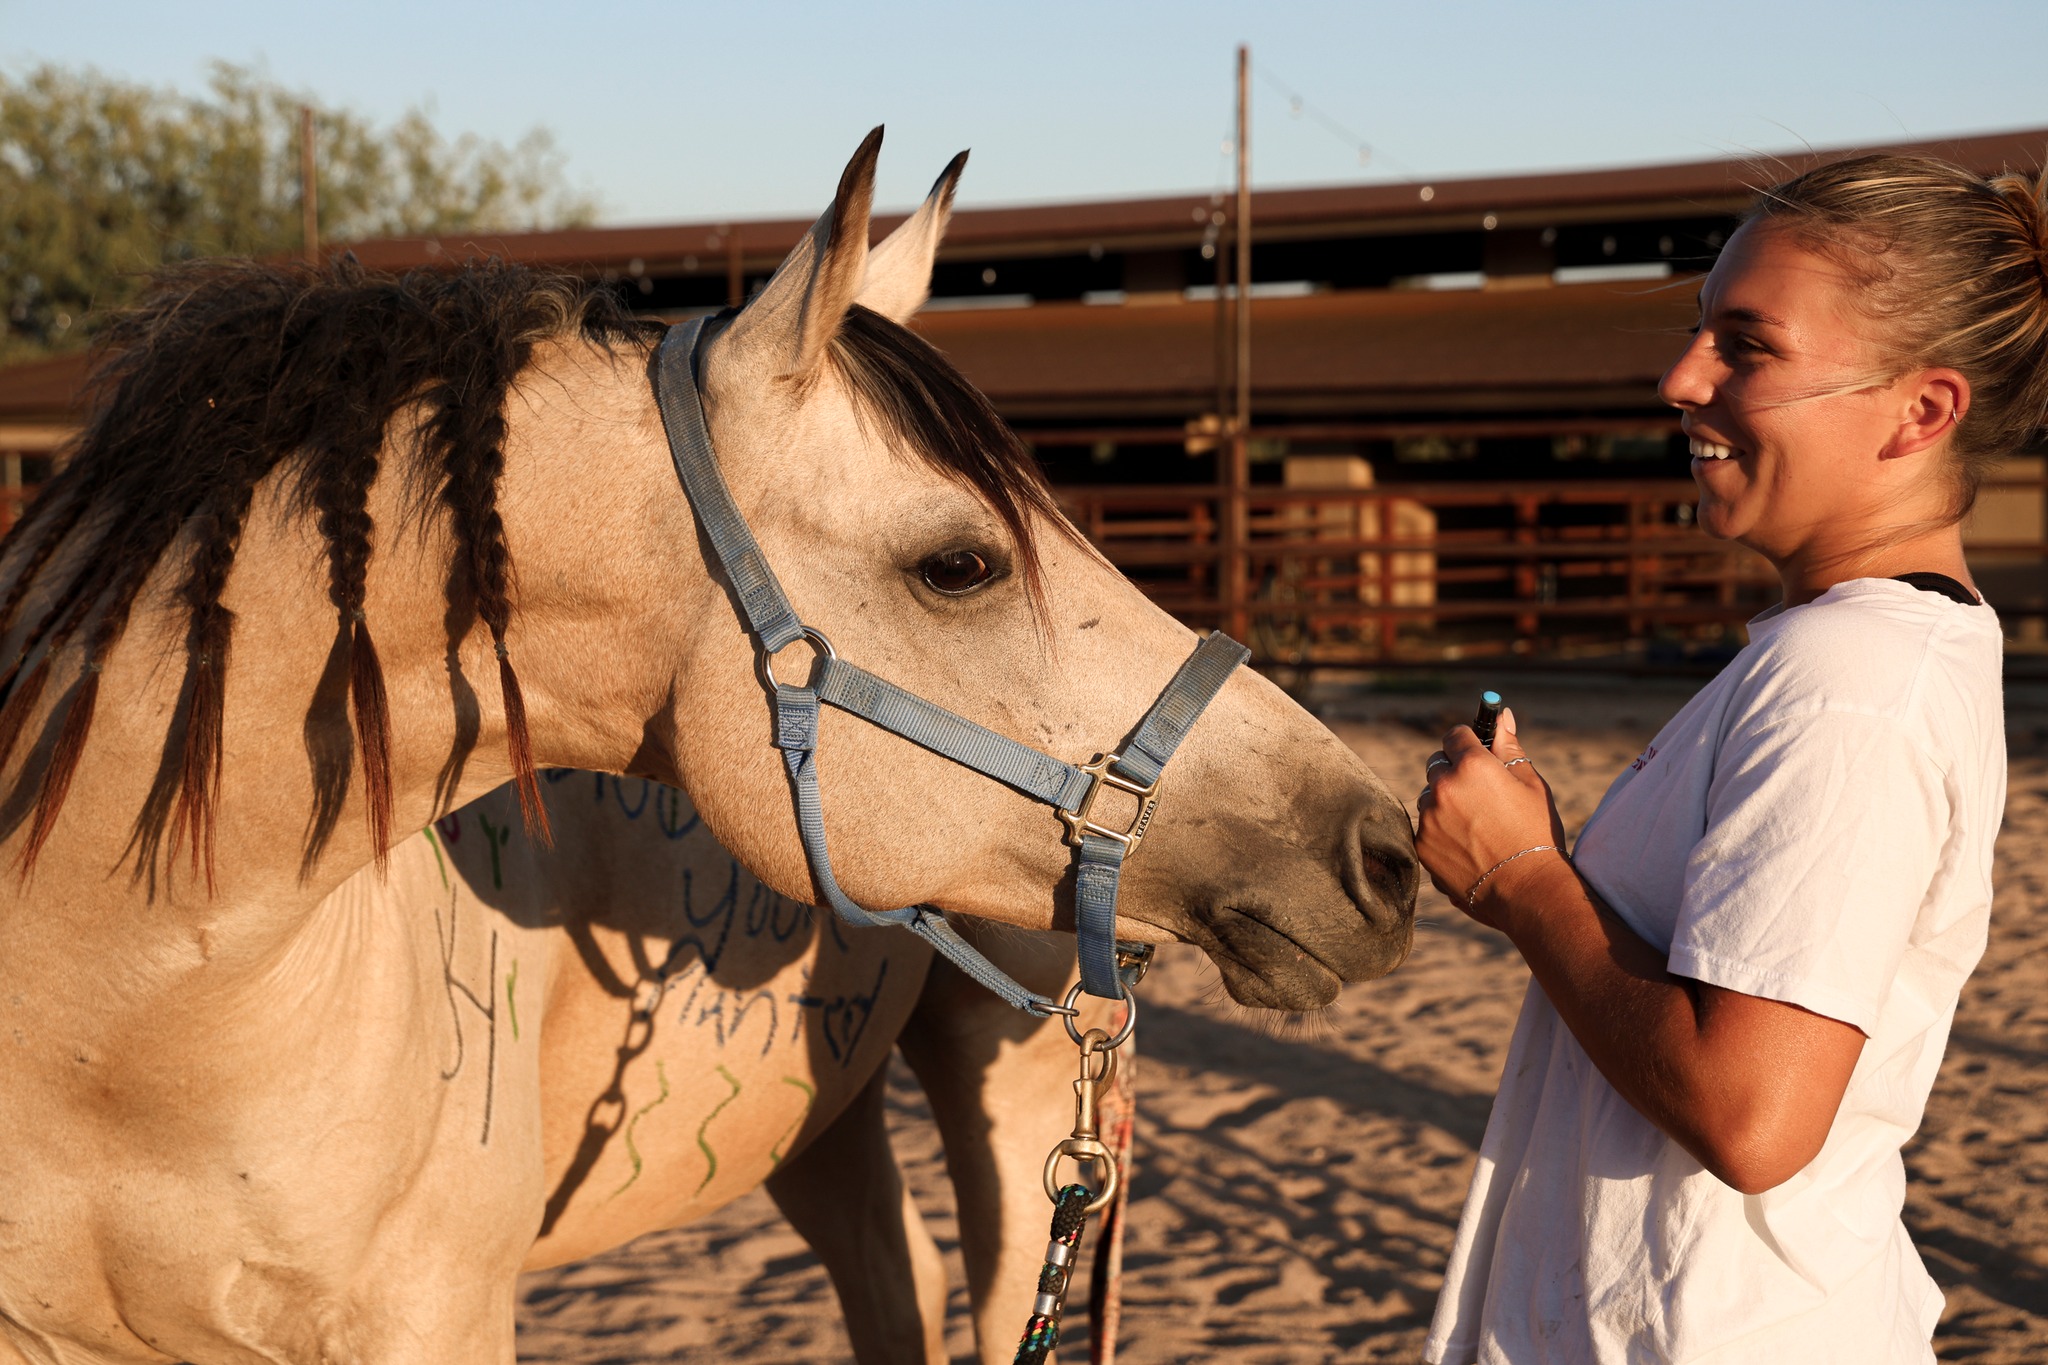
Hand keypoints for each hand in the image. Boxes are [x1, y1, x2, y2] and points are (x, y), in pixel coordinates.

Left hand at [1414, 707, 1567, 930]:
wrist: (1527, 889)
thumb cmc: (1536, 833)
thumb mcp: (1531, 785)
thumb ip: (1509, 747)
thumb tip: (1500, 715)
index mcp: (1472, 765)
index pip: (1455, 735)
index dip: (1467, 743)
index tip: (1475, 753)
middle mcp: (1443, 787)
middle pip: (1437, 765)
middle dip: (1453, 772)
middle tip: (1478, 794)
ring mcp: (1428, 817)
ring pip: (1429, 798)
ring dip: (1444, 803)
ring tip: (1475, 826)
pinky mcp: (1421, 845)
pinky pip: (1425, 827)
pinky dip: (1440, 831)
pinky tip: (1466, 846)